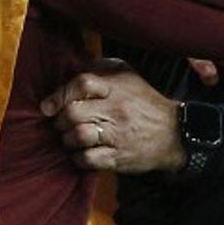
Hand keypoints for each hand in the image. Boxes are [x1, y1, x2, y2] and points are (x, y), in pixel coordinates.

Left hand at [42, 68, 185, 173]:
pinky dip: (78, 158)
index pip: (82, 84)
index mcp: (116, 88)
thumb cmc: (146, 103)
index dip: (60, 94)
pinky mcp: (119, 158)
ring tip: (69, 139)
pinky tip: (80, 154)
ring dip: (66, 140)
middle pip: (73, 113)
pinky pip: (88, 159)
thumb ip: (104, 68)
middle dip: (59, 121)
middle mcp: (116, 110)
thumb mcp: (130, 77)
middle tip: (60, 125)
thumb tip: (77, 65)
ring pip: (78, 136)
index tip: (48, 106)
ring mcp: (117, 135)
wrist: (175, 134)